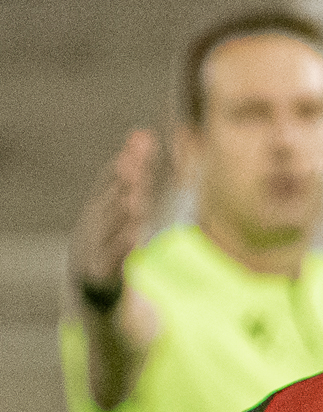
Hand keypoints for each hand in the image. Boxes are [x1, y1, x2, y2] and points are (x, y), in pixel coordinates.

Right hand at [69, 130, 162, 303]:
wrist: (90, 278)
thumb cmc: (110, 232)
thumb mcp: (119, 201)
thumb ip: (133, 169)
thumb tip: (143, 133)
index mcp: (102, 202)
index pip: (115, 175)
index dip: (129, 158)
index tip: (143, 139)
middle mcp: (97, 219)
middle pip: (113, 197)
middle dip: (124, 181)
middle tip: (134, 165)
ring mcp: (98, 242)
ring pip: (112, 226)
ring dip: (123, 213)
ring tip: (135, 201)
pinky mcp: (103, 268)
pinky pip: (113, 257)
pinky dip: (122, 247)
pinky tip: (134, 237)